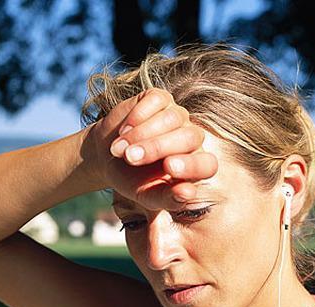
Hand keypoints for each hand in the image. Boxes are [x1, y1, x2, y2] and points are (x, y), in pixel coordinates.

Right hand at [83, 88, 217, 210]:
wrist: (107, 156)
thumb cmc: (132, 180)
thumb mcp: (147, 196)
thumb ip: (168, 199)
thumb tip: (186, 195)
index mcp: (194, 165)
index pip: (208, 164)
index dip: (192, 165)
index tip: (169, 168)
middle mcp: (191, 139)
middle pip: (190, 137)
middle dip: (157, 147)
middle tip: (130, 158)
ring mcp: (177, 116)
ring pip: (172, 118)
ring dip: (141, 134)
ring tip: (118, 150)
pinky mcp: (160, 98)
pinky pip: (157, 101)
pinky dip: (138, 115)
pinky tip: (123, 131)